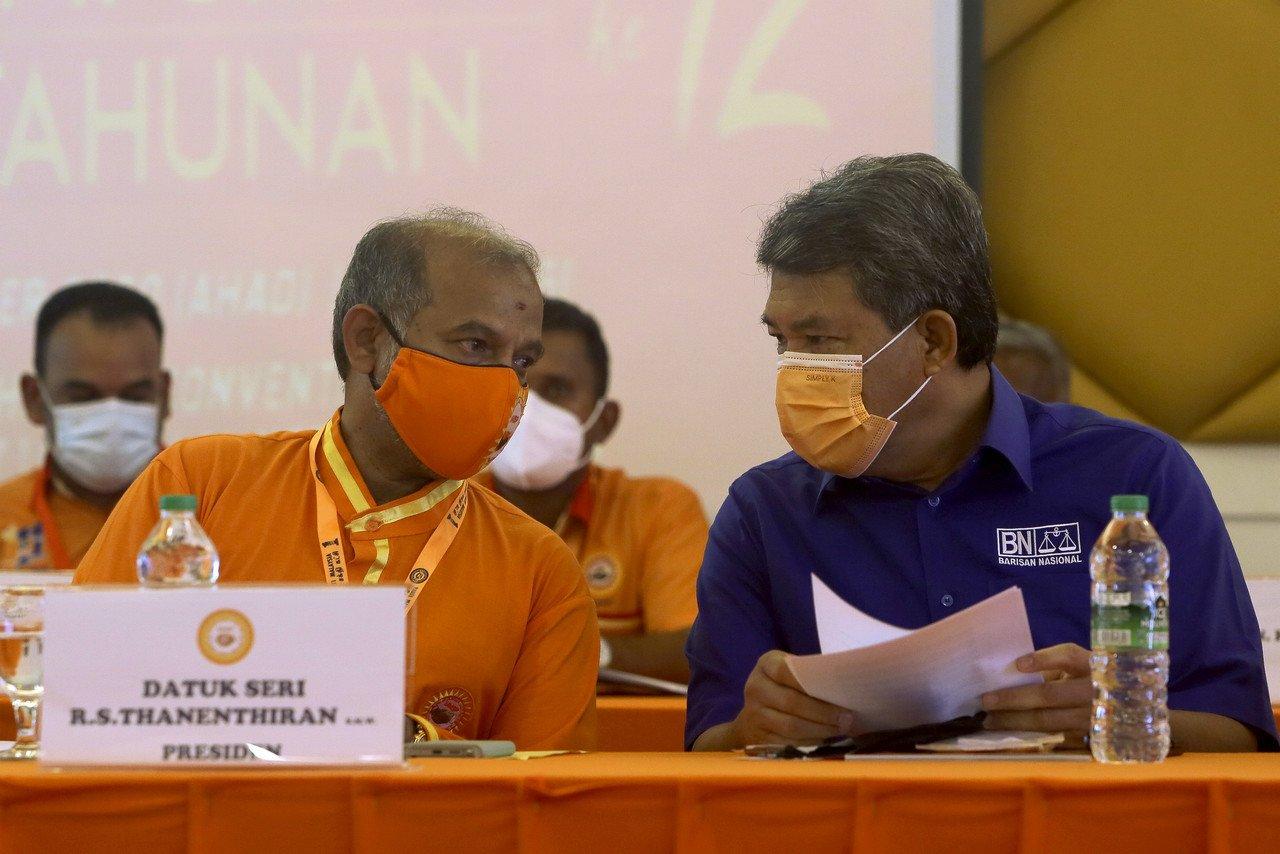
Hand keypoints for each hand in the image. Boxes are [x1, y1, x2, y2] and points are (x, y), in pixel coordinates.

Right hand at [727, 650, 855, 746]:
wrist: (754, 712)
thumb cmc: (785, 686)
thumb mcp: (791, 672)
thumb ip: (809, 675)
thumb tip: (844, 688)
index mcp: (766, 665)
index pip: (787, 671)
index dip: (813, 682)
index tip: (840, 695)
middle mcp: (755, 688)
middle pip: (792, 702)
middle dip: (823, 713)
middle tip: (847, 719)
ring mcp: (753, 714)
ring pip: (791, 726)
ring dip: (820, 730)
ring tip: (840, 730)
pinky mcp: (757, 737)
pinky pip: (787, 743)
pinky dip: (810, 743)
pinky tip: (825, 741)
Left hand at [981, 643, 1090, 746]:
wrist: (1132, 708)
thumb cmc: (1097, 680)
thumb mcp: (1083, 667)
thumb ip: (1056, 668)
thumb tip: (1012, 674)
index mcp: (1094, 665)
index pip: (1068, 656)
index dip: (1043, 659)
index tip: (1018, 664)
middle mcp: (1096, 691)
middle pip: (1050, 694)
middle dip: (1014, 698)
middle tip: (985, 700)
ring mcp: (1095, 718)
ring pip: (1049, 720)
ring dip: (1015, 721)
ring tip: (989, 721)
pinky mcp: (1092, 739)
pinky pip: (1055, 737)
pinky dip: (1030, 736)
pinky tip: (1010, 735)